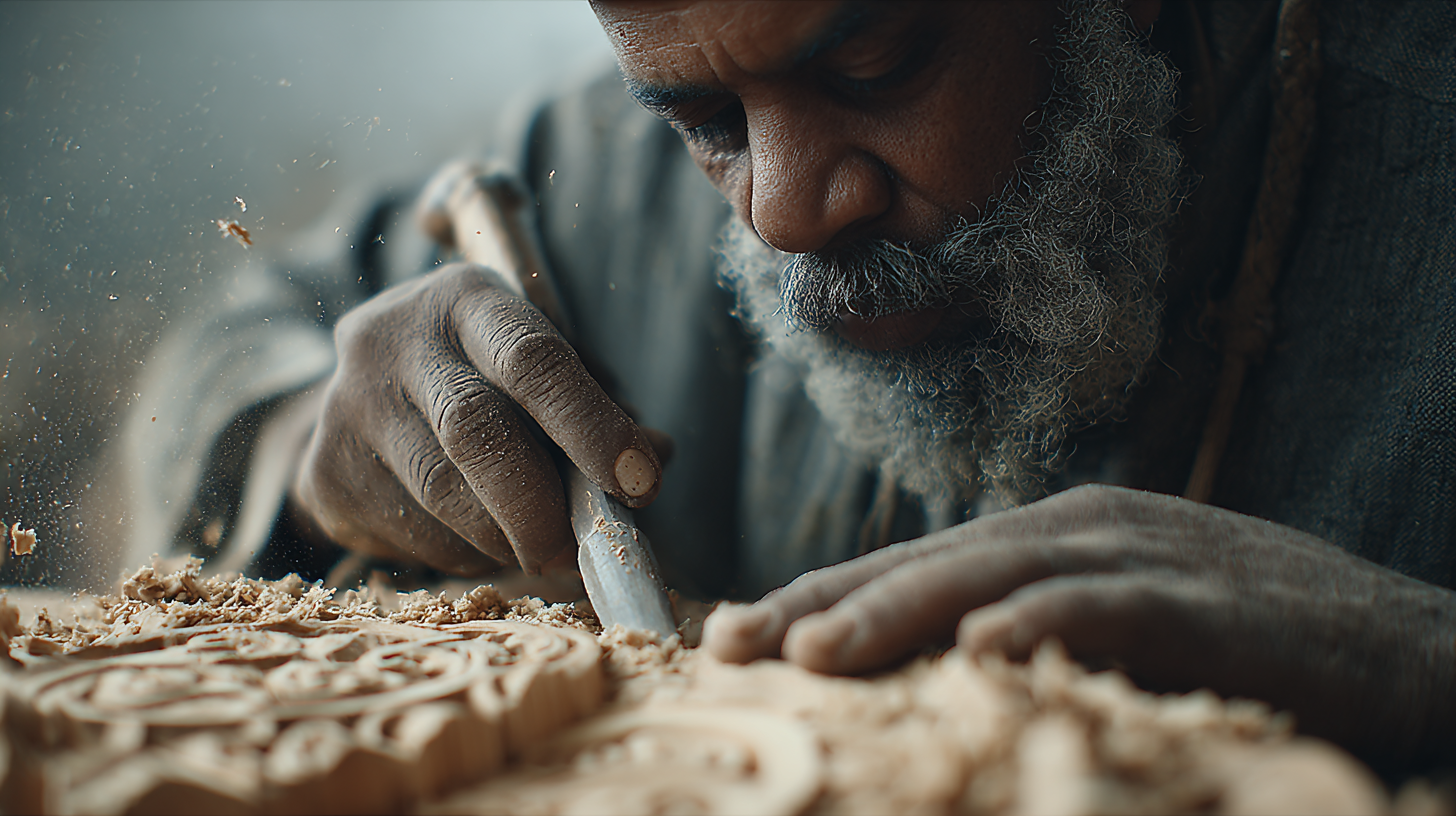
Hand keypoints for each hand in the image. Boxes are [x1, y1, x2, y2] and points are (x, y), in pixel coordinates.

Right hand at [292, 262, 661, 576]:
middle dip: (541, 503)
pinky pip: (412, 534)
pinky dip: (466, 554)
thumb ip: (602, 408)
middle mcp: (394, 339)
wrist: (367, 393)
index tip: (639, 481)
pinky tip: (482, 540)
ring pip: (442, 495)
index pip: (532, 357)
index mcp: (467, 300)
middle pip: (475, 430)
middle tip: (578, 547)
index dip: (591, 424)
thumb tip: (652, 461)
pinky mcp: (326, 472)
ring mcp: (348, 405)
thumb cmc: (488, 378)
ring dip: (508, 539)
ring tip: (541, 546)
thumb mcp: (546, 367)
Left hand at [703, 484, 1455, 760]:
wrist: (1408, 651)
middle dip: (828, 601)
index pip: (911, 566)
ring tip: (815, 654)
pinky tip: (984, 651)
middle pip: (930, 563)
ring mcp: (1148, 556)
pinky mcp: (1212, 600)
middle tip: (734, 642)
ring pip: (998, 575)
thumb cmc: (1248, 650)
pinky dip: (1046, 624)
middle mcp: (1083, 530)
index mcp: (1052, 536)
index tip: (730, 636)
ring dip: (901, 611)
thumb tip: (928, 678)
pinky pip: (1113, 608)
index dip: (819, 596)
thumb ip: (1030, 640)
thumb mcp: (1118, 633)